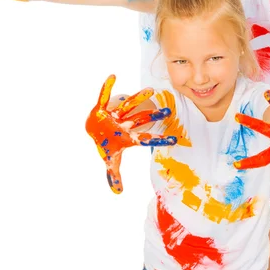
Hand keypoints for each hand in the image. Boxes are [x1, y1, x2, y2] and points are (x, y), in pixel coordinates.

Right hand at [86, 74, 176, 193]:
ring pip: (128, 106)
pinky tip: (112, 76)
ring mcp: (115, 115)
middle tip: (168, 112)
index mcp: (129, 137)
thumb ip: (115, 175)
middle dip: (154, 116)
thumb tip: (118, 193)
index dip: (160, 139)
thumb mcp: (111, 160)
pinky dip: (106, 87)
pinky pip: (104, 96)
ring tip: (151, 90)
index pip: (147, 139)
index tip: (176, 139)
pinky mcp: (102, 108)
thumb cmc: (106, 143)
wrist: (94, 129)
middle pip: (142, 120)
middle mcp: (125, 124)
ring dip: (138, 98)